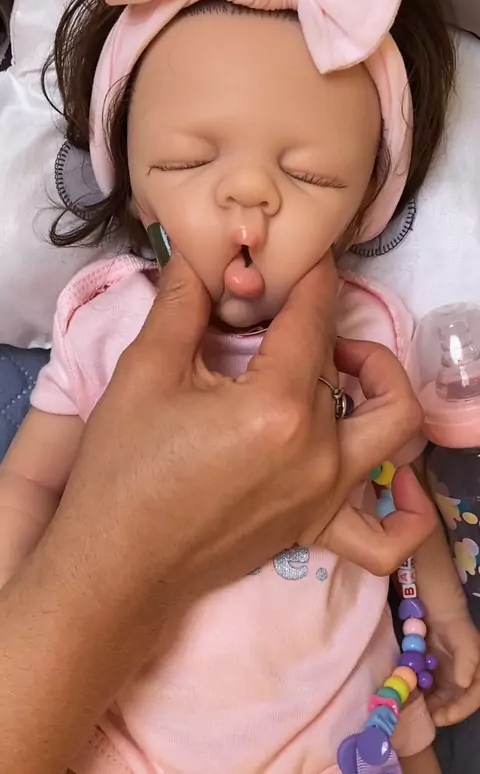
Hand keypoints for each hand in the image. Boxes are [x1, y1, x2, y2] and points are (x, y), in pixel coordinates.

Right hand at [0, 250, 436, 773]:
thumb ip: (183, 304)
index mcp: (276, 407)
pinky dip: (408, 508)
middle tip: (289, 316)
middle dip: (325, 324)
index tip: (305, 255)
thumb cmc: (122, 470)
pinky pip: (390, 533)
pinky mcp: (317, 528)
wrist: (115, 565)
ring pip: (392, 427)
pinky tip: (397, 480)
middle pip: (349, 365)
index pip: (313, 319)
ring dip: (382, 385)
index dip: (312, 276)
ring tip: (344, 367)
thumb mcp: (145, 373)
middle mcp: (319, 451)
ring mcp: (326, 495)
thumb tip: (203, 257)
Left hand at [427, 613, 479, 726]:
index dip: (460, 711)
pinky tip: (413, 696)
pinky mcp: (436, 677)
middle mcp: (465, 683)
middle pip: (456, 705)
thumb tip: (463, 683)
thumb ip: (467, 663)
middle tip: (428, 718)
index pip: (473, 700)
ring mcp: (450, 681)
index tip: (445, 717)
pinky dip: (423, 695)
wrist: (440, 615)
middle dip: (443, 713)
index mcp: (478, 678)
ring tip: (418, 709)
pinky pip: (430, 691)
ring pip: (442, 701)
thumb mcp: (466, 644)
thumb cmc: (457, 628)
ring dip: (431, 707)